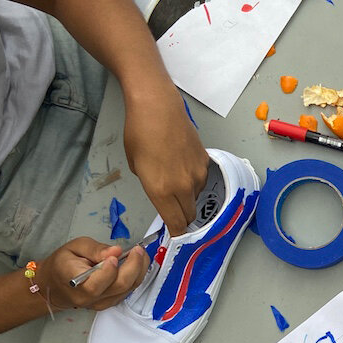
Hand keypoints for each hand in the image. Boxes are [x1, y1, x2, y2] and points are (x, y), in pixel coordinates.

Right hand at [36, 240, 148, 312]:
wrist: (55, 286)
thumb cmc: (63, 264)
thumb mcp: (74, 247)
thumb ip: (95, 249)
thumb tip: (115, 251)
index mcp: (74, 282)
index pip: (95, 284)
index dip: (109, 270)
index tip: (116, 254)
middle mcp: (88, 297)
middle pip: (119, 286)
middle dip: (134, 266)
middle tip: (137, 250)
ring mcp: (100, 302)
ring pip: (127, 289)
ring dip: (139, 270)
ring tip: (139, 254)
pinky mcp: (108, 303)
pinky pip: (127, 292)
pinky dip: (135, 277)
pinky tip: (136, 265)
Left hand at [122, 87, 208, 237]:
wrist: (158, 107)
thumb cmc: (139, 133)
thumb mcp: (137, 166)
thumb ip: (153, 187)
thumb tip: (163, 194)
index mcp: (162, 191)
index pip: (176, 224)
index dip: (176, 233)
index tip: (174, 236)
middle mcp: (184, 187)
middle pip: (189, 215)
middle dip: (182, 217)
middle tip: (174, 211)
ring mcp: (198, 174)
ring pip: (196, 197)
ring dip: (188, 197)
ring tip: (176, 181)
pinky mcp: (205, 162)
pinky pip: (201, 180)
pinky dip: (194, 180)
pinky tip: (183, 166)